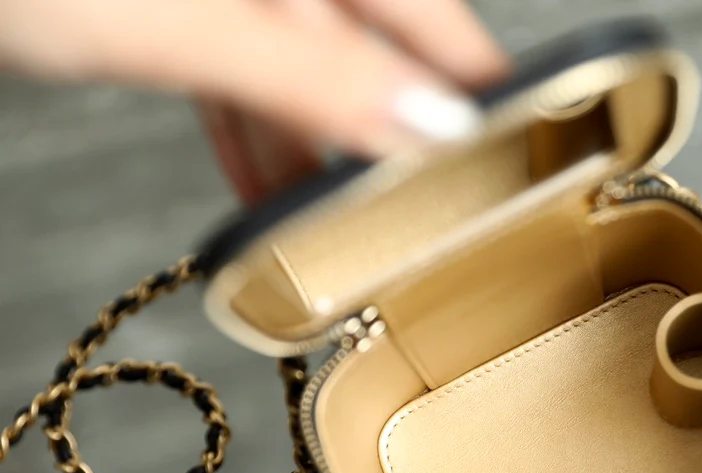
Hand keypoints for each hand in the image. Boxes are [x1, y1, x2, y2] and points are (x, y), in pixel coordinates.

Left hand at [0, 0, 507, 203]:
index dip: (482, 88)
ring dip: (326, 152)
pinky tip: (267, 184)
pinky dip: (260, 134)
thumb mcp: (178, 28)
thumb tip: (424, 126)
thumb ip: (309, 78)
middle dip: (404, 136)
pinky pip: (249, 74)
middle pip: (379, 52)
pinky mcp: (187, 9)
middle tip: (437, 206)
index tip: (524, 150)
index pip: (435, 18)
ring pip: (312, 72)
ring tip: (350, 223)